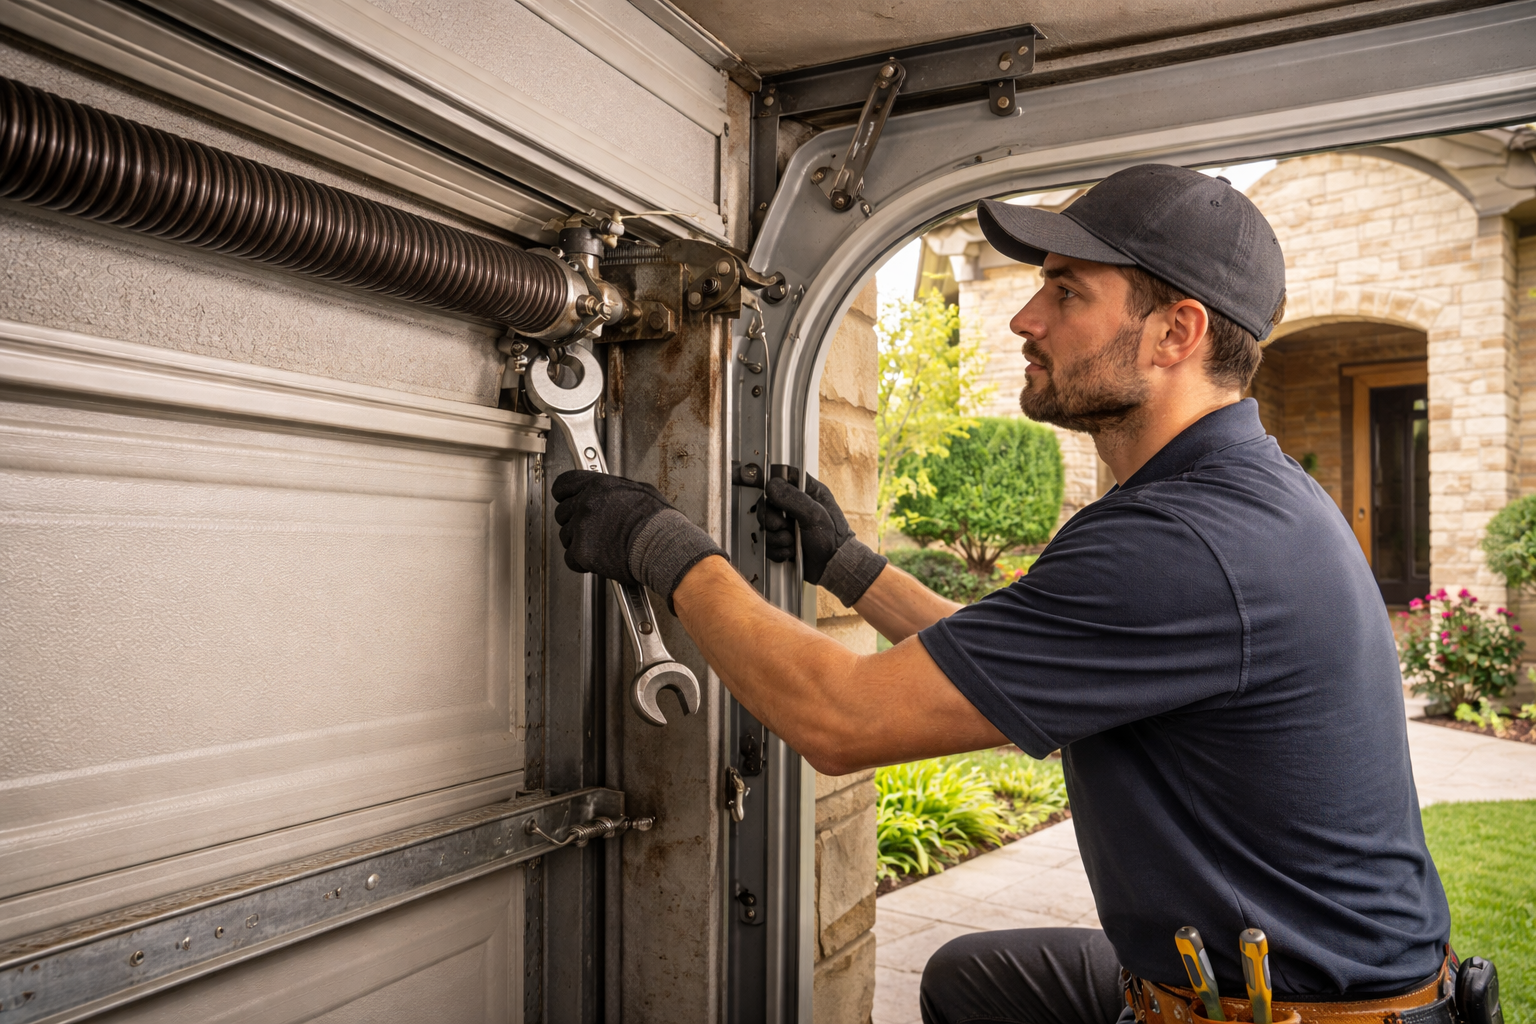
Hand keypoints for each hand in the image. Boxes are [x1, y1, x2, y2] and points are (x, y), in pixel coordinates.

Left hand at [552, 469, 723, 607]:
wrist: (663, 547)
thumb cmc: (659, 522)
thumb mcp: (640, 491)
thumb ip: (618, 490)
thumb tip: (614, 491)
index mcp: (599, 486)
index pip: (564, 485)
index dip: (564, 495)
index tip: (566, 500)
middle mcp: (586, 504)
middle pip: (562, 512)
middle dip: (573, 521)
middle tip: (590, 529)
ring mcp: (582, 528)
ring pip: (565, 536)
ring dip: (578, 542)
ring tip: (600, 546)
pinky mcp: (582, 552)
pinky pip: (571, 559)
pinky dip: (582, 563)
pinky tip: (598, 560)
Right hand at [758, 474, 886, 604]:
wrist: (834, 567)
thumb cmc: (834, 540)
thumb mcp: (815, 515)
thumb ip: (793, 498)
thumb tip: (772, 485)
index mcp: (807, 491)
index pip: (782, 477)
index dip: (769, 482)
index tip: (760, 489)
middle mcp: (795, 505)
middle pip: (767, 504)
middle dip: (771, 519)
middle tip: (782, 526)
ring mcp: (787, 524)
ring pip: (765, 525)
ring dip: (777, 537)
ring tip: (792, 541)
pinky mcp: (782, 540)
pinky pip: (768, 543)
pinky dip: (778, 549)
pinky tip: (791, 551)